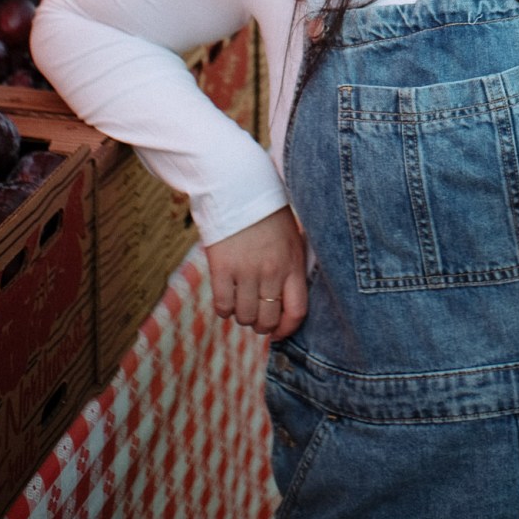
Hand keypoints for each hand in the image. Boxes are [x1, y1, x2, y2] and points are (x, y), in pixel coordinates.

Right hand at [205, 206, 308, 337]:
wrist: (239, 187)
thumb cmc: (268, 213)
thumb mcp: (292, 237)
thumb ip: (293, 267)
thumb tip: (290, 300)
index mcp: (293, 263)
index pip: (296, 312)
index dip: (286, 330)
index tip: (277, 332)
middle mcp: (272, 270)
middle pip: (267, 319)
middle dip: (261, 324)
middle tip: (256, 314)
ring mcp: (246, 270)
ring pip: (244, 316)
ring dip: (242, 315)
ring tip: (241, 302)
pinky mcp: (222, 268)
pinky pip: (223, 306)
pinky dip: (224, 309)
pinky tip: (226, 296)